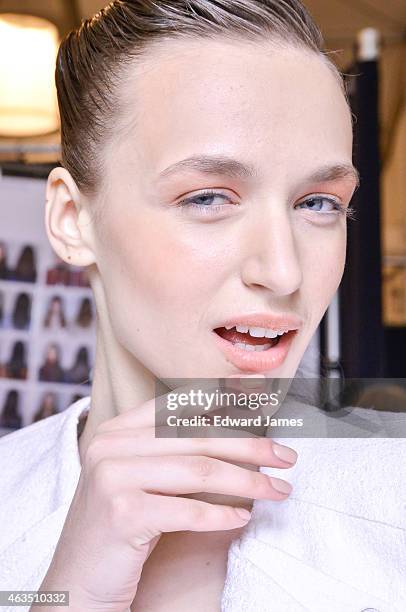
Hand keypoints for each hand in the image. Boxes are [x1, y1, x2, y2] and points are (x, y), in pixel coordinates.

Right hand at [34, 377, 296, 610]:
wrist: (76, 582)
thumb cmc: (117, 528)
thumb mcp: (138, 478)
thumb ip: (172, 451)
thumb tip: (236, 432)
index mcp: (115, 429)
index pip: (179, 406)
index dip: (225, 405)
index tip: (264, 409)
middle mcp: (110, 445)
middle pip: (198, 439)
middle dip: (251, 448)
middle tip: (287, 457)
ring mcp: (112, 476)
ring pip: (200, 472)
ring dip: (248, 482)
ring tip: (278, 489)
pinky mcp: (122, 513)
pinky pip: (188, 511)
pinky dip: (222, 516)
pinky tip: (243, 519)